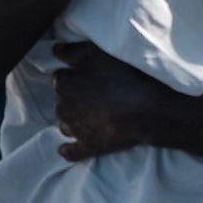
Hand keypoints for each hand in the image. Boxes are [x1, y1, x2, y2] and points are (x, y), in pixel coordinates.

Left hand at [52, 40, 179, 160]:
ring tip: (94, 116)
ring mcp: (74, 129)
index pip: (61, 78)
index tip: (89, 79)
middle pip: (62, 101)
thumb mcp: (96, 53)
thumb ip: (72, 50)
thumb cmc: (123, 77)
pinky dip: (68, 150)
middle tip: (96, 96)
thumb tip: (55, 51)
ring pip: (66, 124)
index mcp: (63, 83)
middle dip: (74, 99)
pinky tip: (67, 149)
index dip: (76, 77)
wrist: (146, 109)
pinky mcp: (86, 147)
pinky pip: (69, 152)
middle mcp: (62, 107)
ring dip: (74, 120)